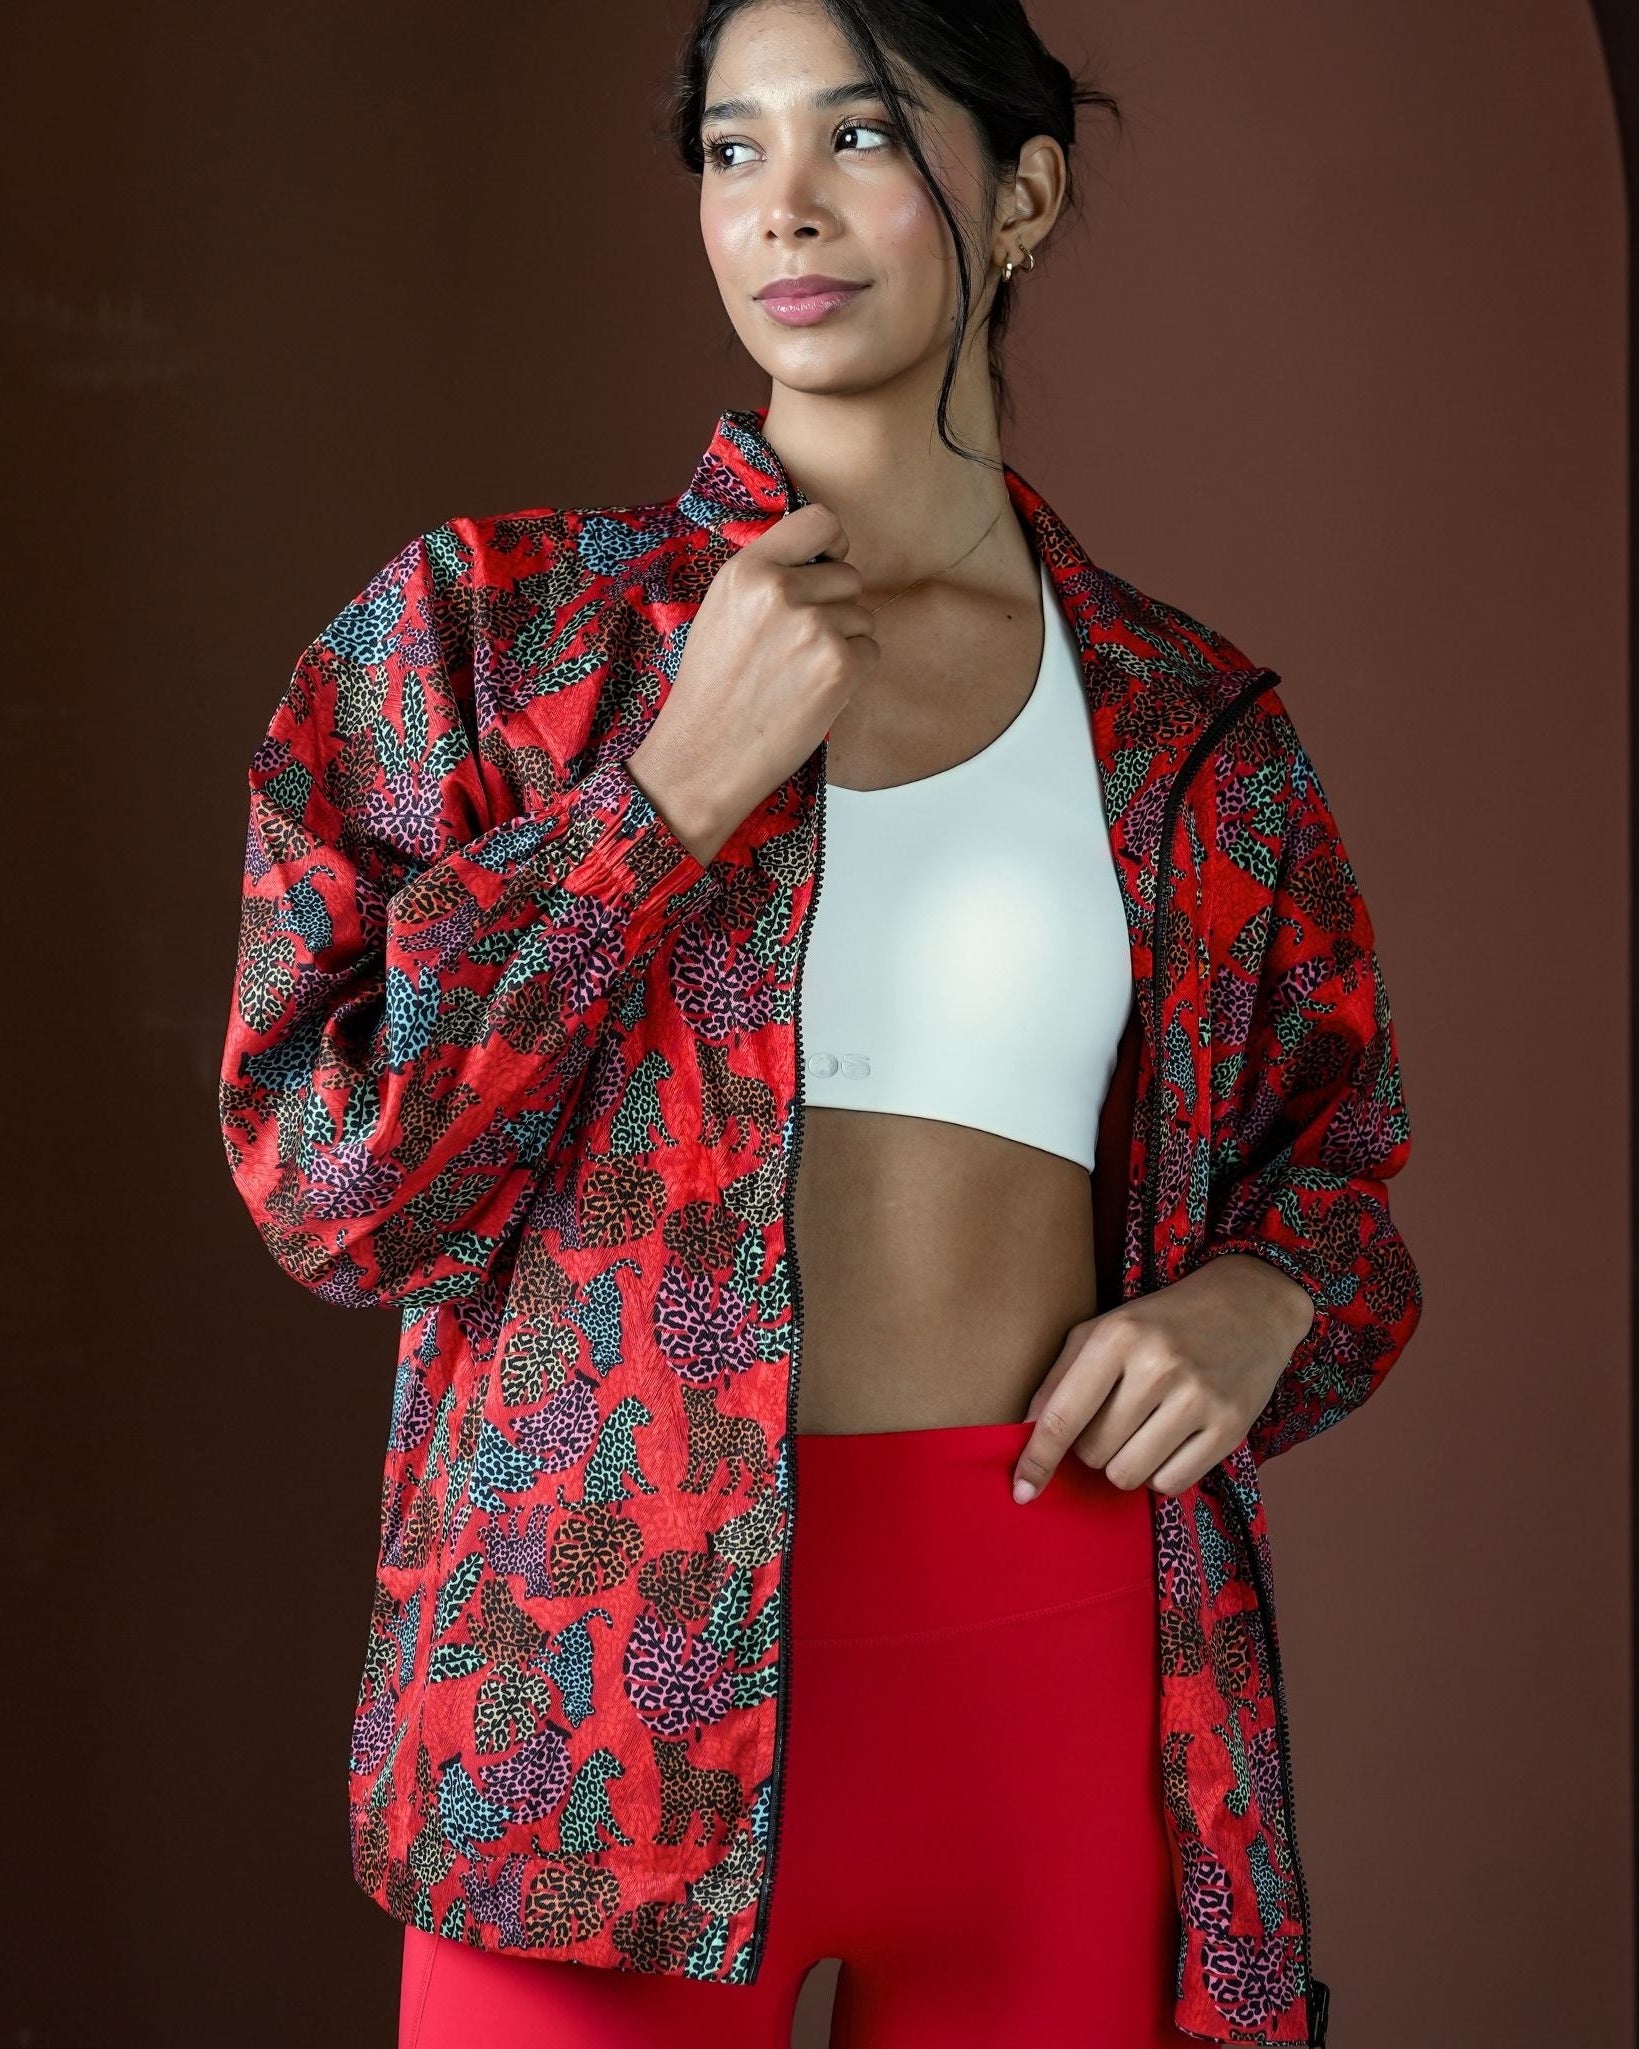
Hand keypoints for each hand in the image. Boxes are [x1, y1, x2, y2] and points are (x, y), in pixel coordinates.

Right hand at [626, 502, 879, 865]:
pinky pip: (872, 651)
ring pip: (863, 616)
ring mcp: (813, 628)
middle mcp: (781, 591)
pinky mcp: (839, 667)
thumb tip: (822, 556)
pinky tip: (815, 691)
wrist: (705, 755)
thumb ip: (766, 575)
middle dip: (836, 606)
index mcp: (747, 570)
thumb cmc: (713, 688)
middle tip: (799, 645)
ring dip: (844, 642)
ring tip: (800, 672)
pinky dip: (853, 672)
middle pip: (849, 575)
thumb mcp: (722, 610)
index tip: (828, 565)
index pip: (821, 521)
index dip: (834, 543)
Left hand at [1011, 1253, 1316, 1501]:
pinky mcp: (1230, 1427)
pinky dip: (1161, 1474)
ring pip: (1128, 1475)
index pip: (1062, 1416)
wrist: (1249, 1304)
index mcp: (1116, 1335)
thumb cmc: (1161, 1323)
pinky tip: (1171, 1442)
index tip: (1020, 1491)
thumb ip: (1059, 1377)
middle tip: (1115, 1419)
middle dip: (1092, 1447)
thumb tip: (1026, 1434)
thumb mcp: (1103, 1329)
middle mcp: (1157, 1365)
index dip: (1036, 1460)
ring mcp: (1198, 1398)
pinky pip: (1170, 1484)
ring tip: (1141, 1432)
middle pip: (1093, 1453)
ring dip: (1125, 1464)